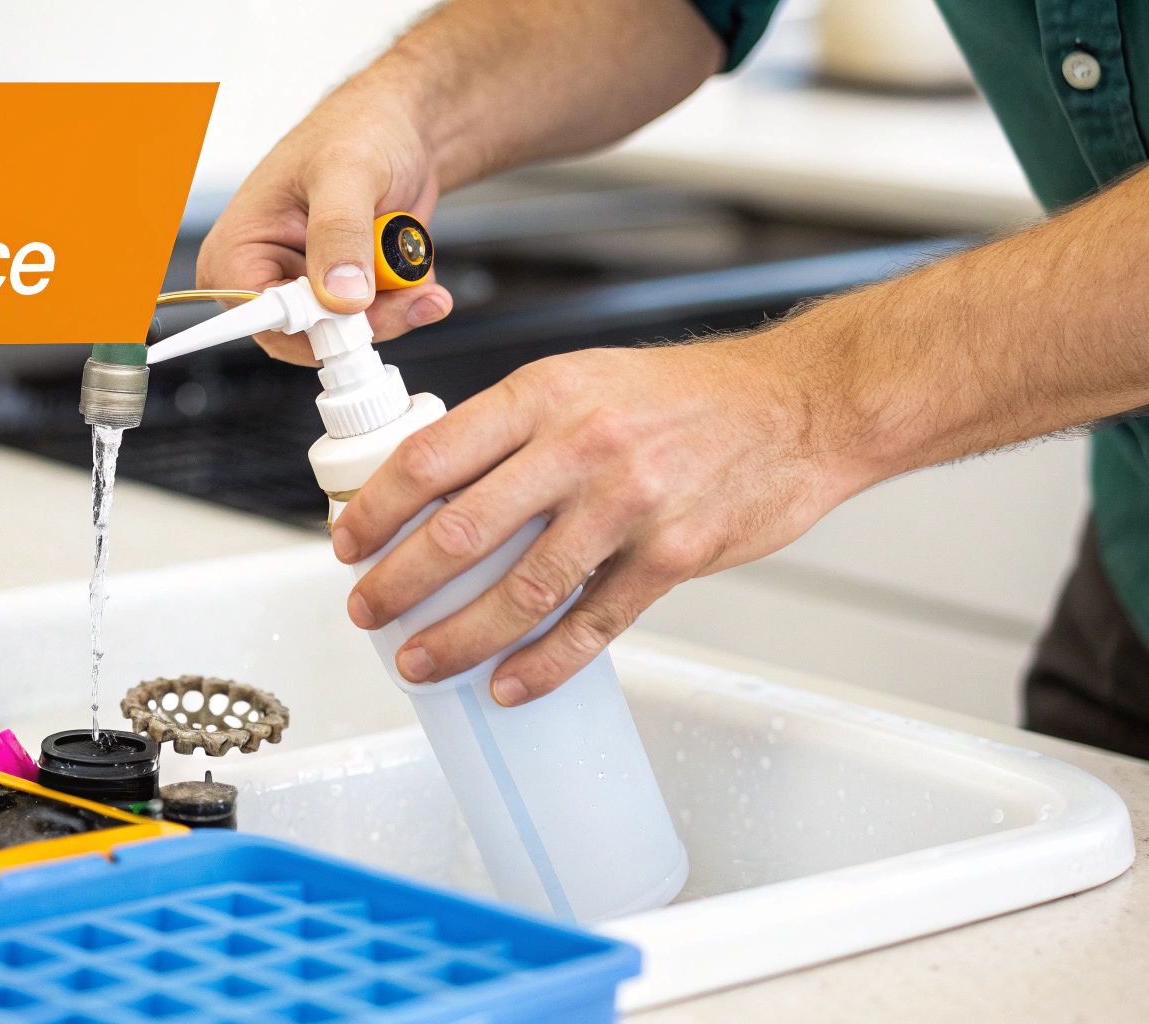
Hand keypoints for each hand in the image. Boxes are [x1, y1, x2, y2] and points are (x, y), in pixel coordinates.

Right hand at [195, 86, 453, 365]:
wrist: (404, 127)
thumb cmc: (358, 128)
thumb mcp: (347, 172)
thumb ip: (340, 233)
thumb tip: (340, 296)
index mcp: (237, 251)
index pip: (261, 321)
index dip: (313, 327)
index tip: (359, 314)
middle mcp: (266, 278)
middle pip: (314, 338)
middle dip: (369, 316)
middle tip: (405, 285)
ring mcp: (309, 289)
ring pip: (353, 335)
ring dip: (395, 305)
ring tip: (409, 259)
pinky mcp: (346, 295)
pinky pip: (379, 323)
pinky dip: (406, 299)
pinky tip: (412, 264)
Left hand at [330, 339, 867, 705]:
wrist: (799, 408)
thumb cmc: (688, 396)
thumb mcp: (585, 380)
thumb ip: (516, 428)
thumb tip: (439, 486)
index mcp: (547, 395)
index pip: (434, 455)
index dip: (378, 508)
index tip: (348, 542)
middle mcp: (583, 447)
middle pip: (463, 530)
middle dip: (400, 582)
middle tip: (367, 611)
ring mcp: (629, 506)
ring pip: (521, 590)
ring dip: (458, 636)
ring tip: (420, 659)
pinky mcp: (672, 558)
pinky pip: (592, 626)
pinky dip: (543, 665)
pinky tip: (508, 685)